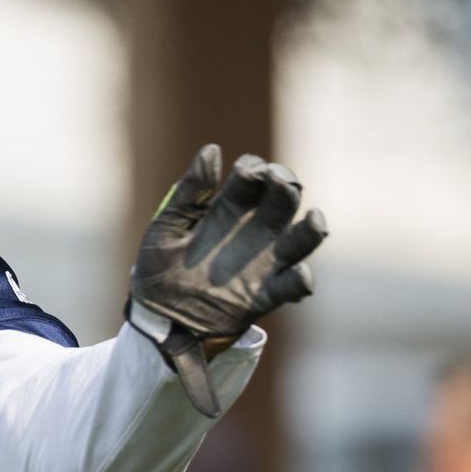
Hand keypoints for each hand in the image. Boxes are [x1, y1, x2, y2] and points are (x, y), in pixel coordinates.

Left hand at [129, 143, 327, 415]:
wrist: (155, 321)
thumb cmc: (158, 270)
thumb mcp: (166, 228)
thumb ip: (189, 192)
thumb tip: (212, 150)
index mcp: (227, 211)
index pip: (253, 179)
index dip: (254, 170)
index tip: (247, 172)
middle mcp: (251, 233)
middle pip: (282, 201)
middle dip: (286, 186)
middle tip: (280, 181)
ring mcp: (262, 264)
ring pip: (298, 241)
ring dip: (310, 229)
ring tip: (314, 219)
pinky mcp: (264, 296)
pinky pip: (290, 286)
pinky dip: (300, 280)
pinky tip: (299, 272)